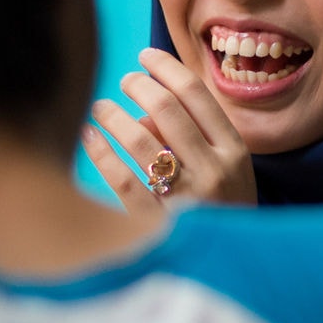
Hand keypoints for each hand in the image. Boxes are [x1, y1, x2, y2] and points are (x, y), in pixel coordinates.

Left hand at [82, 48, 258, 211]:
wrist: (228, 267)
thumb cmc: (222, 209)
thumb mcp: (225, 170)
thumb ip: (193, 134)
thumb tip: (143, 110)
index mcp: (234, 154)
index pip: (196, 95)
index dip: (167, 68)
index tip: (146, 56)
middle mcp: (213, 173)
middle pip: (166, 109)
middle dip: (139, 86)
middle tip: (125, 81)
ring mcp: (185, 199)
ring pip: (139, 139)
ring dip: (113, 115)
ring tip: (100, 108)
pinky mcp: (156, 222)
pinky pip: (120, 178)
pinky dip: (100, 151)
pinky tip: (88, 136)